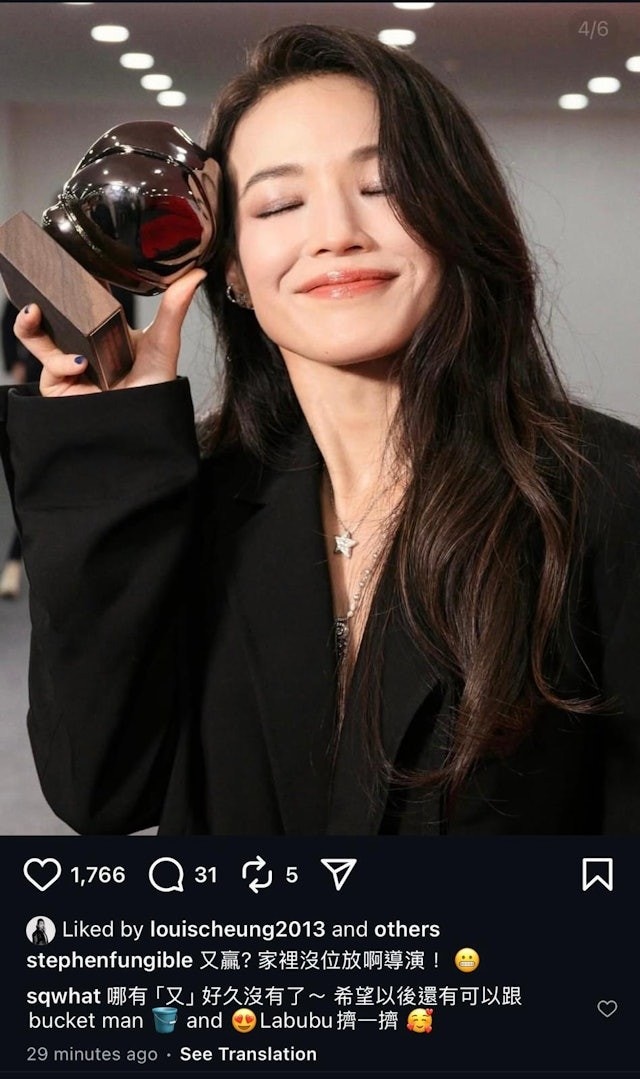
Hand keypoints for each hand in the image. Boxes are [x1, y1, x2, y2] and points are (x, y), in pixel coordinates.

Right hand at [12, 268, 206, 396]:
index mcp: (103, 329)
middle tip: (37, 282)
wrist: (145, 428)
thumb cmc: (155, 390)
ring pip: (36, 339)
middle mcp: (81, 344)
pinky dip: (61, 363)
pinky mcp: (57, 387)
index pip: (80, 298)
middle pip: (50, 315)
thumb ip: (174, 307)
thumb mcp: (164, 343)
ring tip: (32, 311)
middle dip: (37, 298)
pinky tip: (78, 363)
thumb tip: (196, 274)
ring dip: (28, 325)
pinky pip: (50, 368)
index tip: (64, 258)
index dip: (70, 280)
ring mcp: (66, 364)